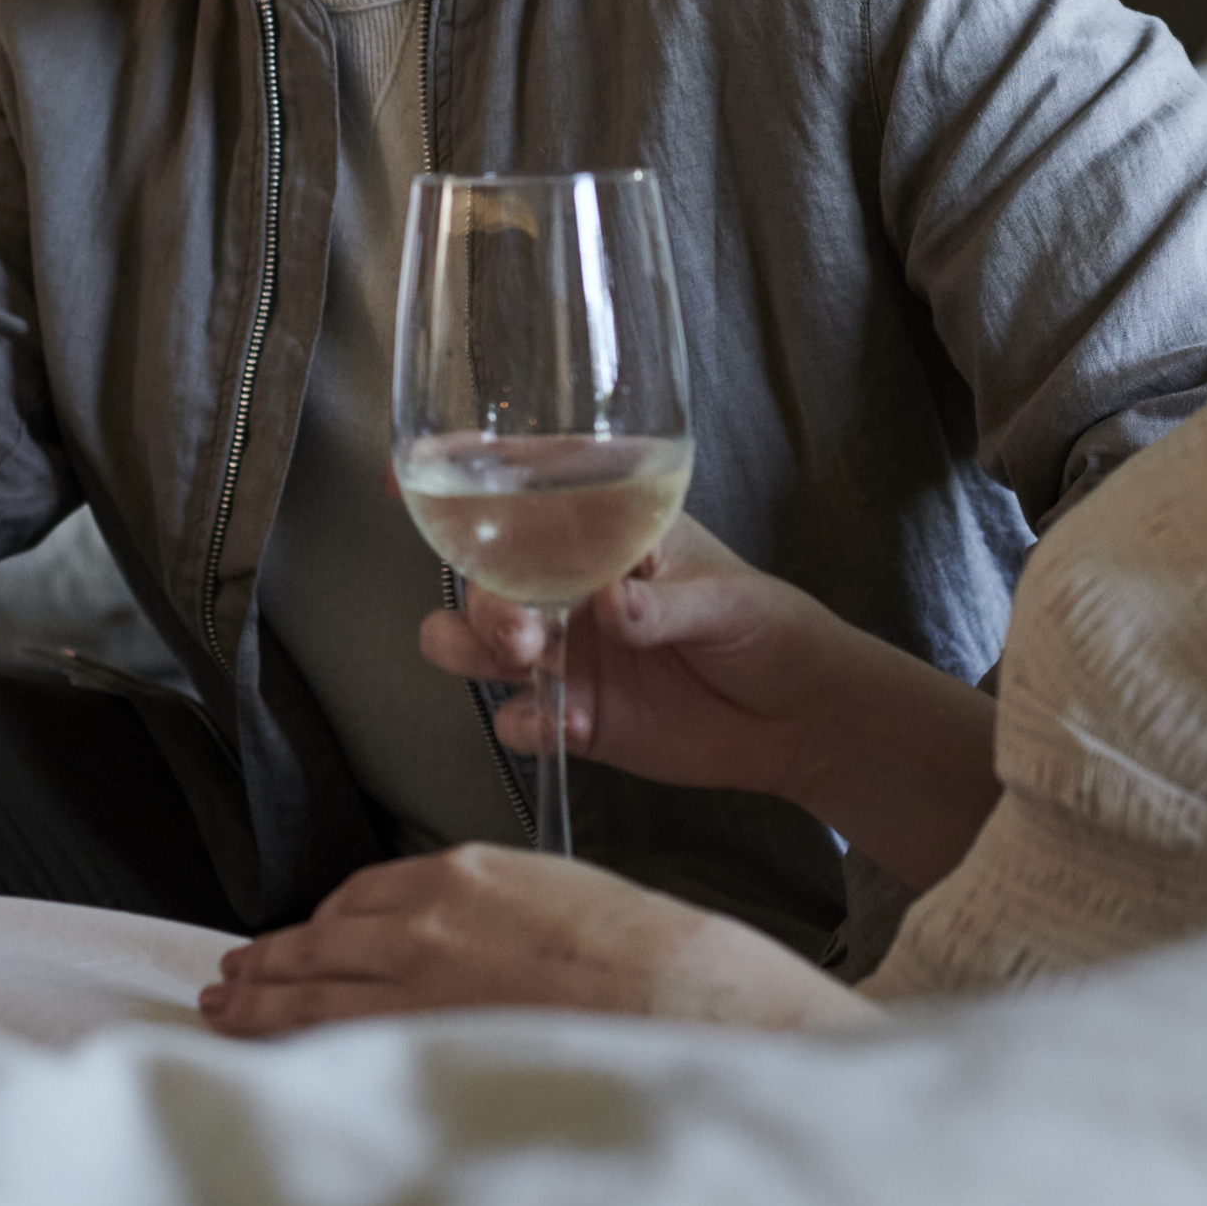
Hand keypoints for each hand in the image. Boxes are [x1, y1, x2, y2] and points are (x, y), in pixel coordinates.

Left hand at [198, 843, 865, 1039]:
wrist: (687, 997)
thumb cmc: (647, 956)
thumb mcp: (558, 897)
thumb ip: (491, 916)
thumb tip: (459, 950)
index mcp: (462, 875)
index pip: (362, 895)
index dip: (321, 922)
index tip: (301, 937)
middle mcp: (423, 922)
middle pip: (321, 941)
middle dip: (270, 961)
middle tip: (231, 978)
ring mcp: (415, 985)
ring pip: (312, 990)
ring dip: (260, 1000)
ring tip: (226, 1010)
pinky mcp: (422, 1042)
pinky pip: (336, 1039)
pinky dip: (291, 1042)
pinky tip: (268, 1051)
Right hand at [418, 511, 859, 803]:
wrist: (798, 721)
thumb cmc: (768, 626)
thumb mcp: (729, 598)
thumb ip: (669, 602)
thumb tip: (618, 605)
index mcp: (603, 529)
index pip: (523, 492)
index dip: (460, 478)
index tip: (408, 476)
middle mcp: (568, 586)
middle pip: (485, 577)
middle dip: (484, 600)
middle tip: (523, 633)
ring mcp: (564, 652)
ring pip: (474, 644)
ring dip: (479, 652)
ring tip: (529, 668)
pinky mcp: (572, 715)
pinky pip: (518, 720)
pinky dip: (530, 724)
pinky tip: (573, 729)